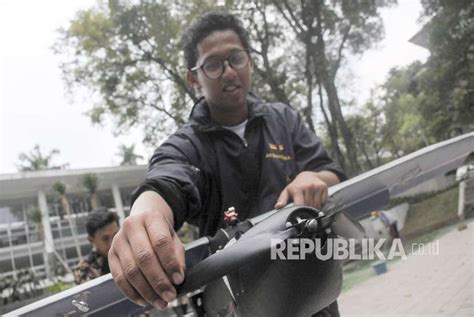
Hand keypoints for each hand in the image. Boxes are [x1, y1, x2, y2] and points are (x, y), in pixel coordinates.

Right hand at [108, 191, 184, 309]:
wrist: (142, 221)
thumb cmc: (160, 233)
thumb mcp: (174, 238)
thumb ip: (177, 257)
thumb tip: (177, 278)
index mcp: (151, 218)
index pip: (161, 241)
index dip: (170, 263)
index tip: (179, 280)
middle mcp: (131, 226)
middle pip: (144, 257)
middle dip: (158, 281)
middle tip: (170, 296)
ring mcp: (118, 240)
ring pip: (130, 270)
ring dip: (146, 291)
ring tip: (160, 302)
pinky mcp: (110, 254)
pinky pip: (119, 278)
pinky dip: (132, 292)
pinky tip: (144, 300)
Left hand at [274, 171, 336, 208]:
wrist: (308, 175)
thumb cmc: (296, 186)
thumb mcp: (287, 191)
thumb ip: (282, 200)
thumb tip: (277, 207)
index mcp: (297, 189)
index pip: (300, 205)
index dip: (300, 211)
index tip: (299, 215)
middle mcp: (308, 187)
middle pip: (309, 206)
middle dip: (307, 210)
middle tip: (305, 208)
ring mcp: (316, 186)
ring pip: (317, 205)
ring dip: (314, 208)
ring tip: (310, 204)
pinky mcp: (323, 187)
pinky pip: (323, 202)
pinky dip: (321, 204)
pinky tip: (316, 200)